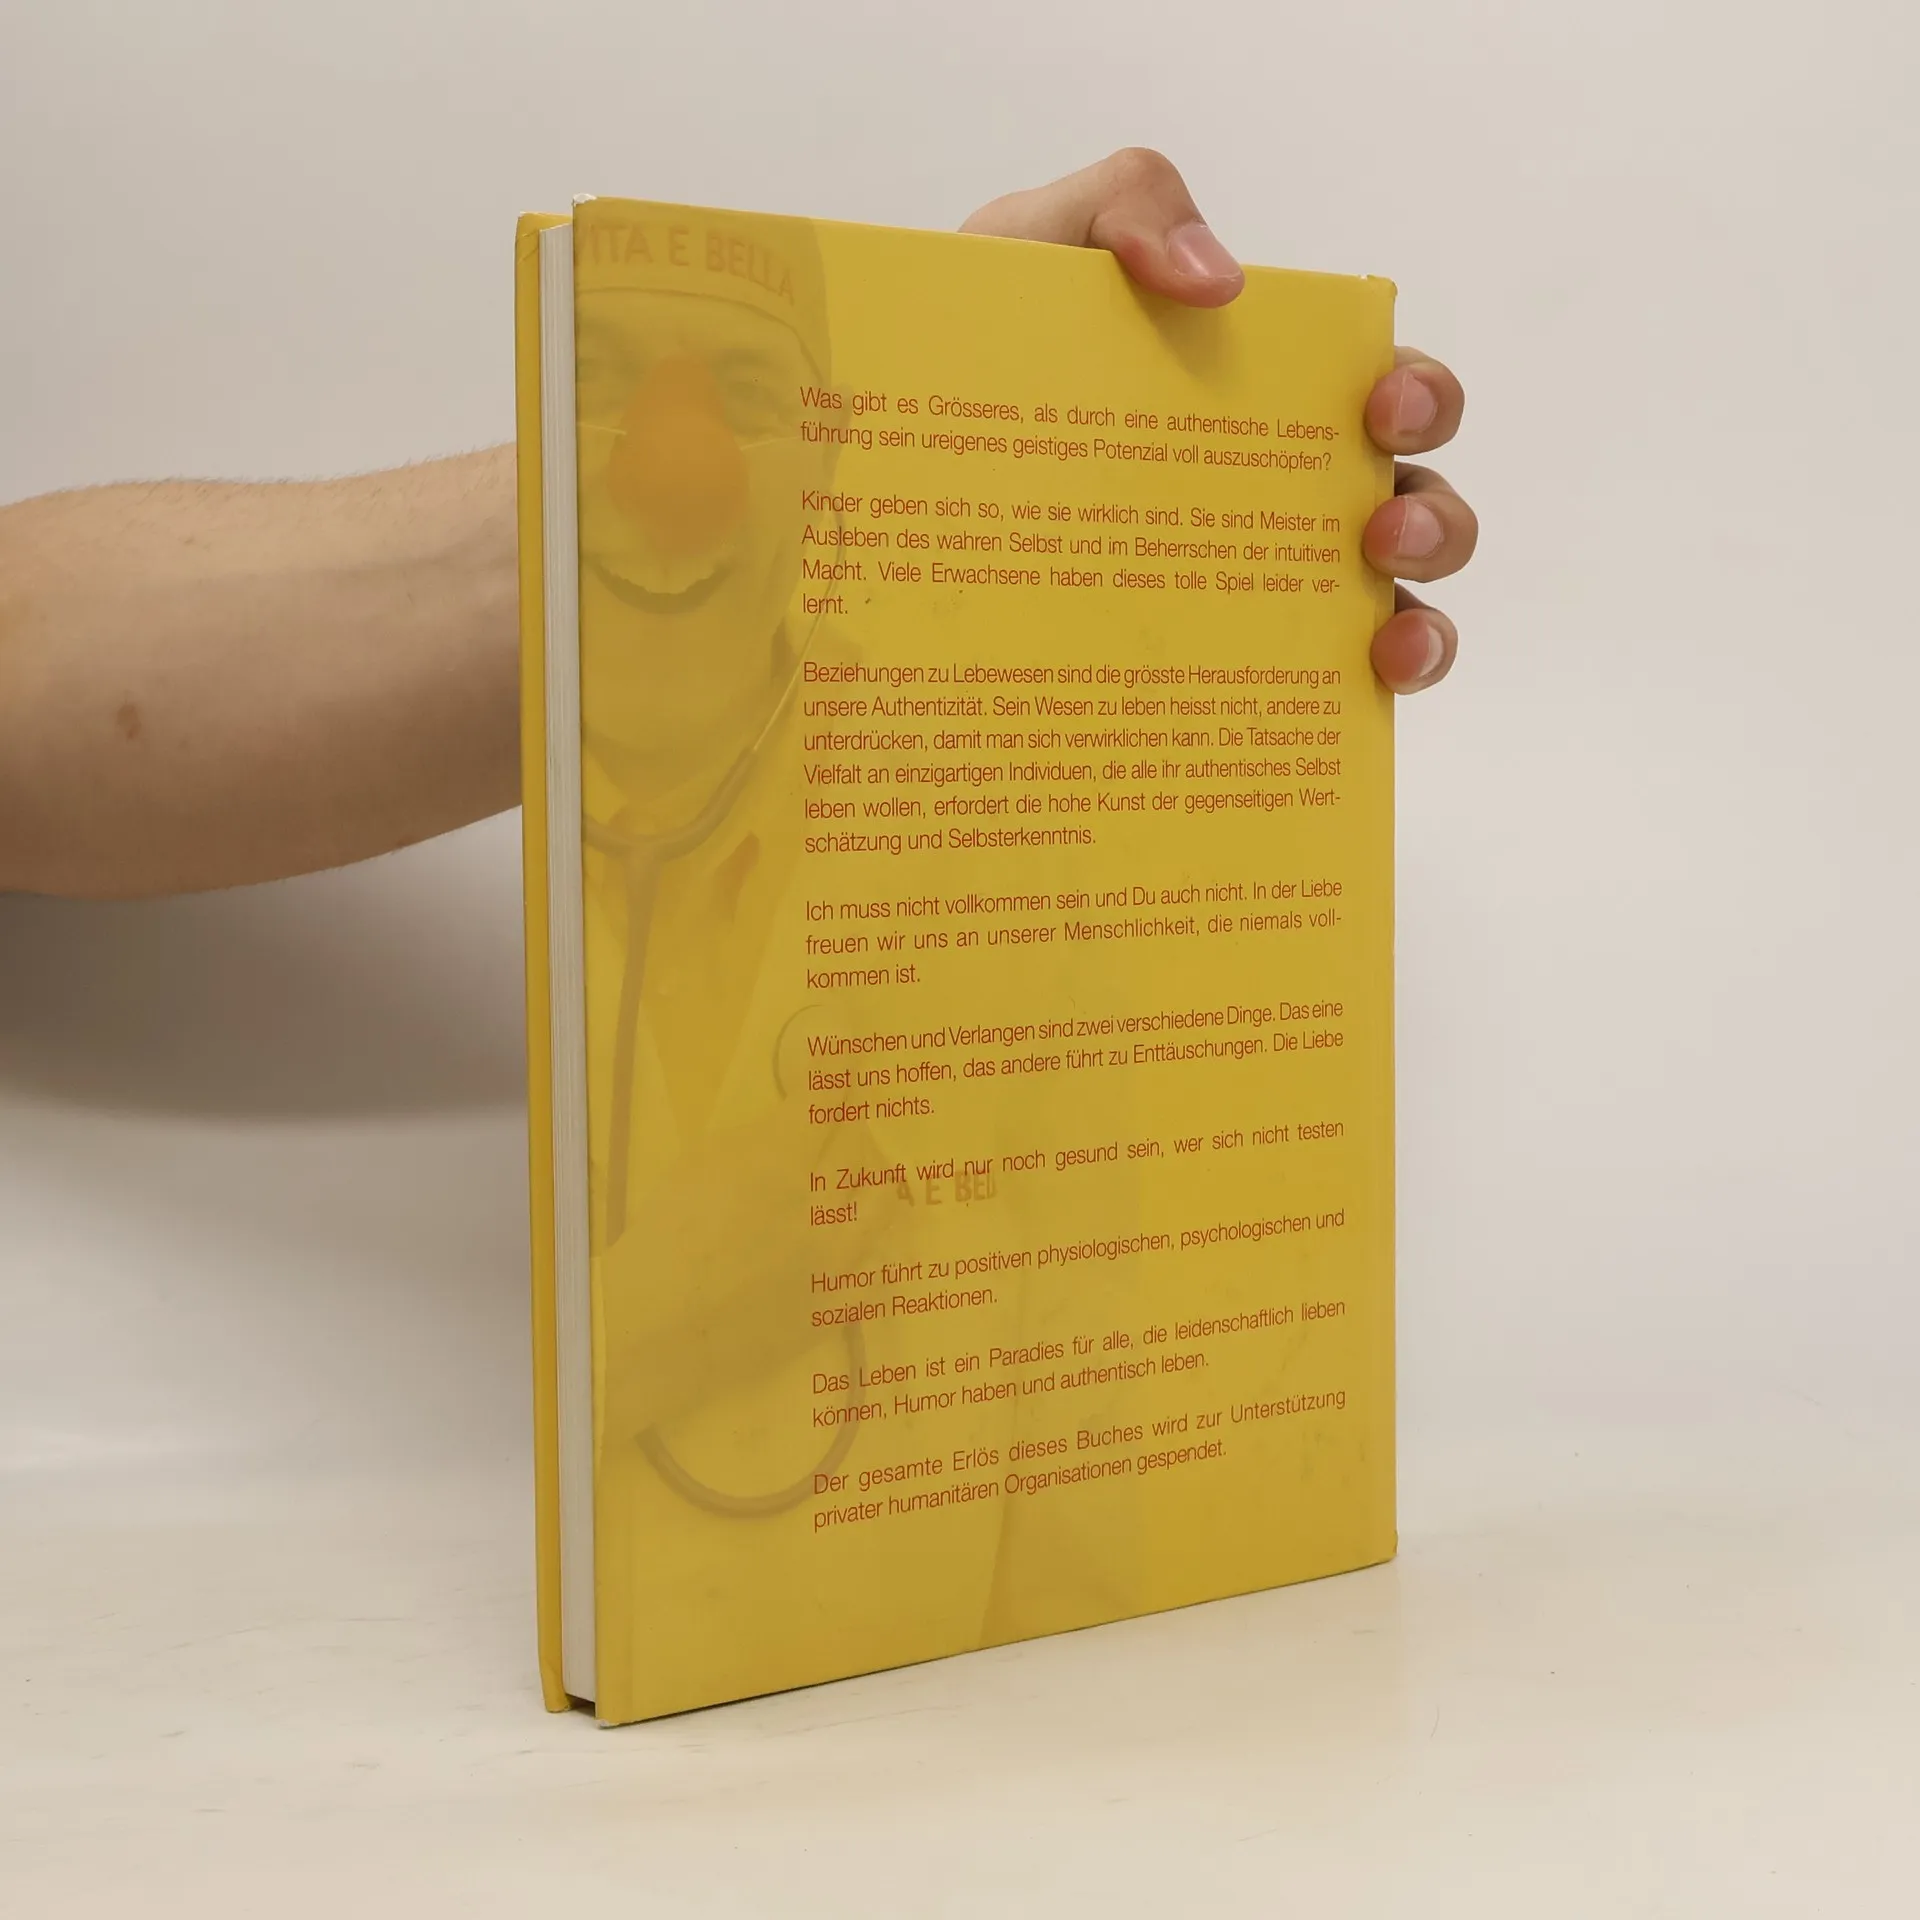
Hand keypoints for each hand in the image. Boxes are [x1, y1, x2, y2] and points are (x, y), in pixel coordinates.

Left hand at [962, 149, 1473, 694]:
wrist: (872, 466)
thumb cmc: (971, 354)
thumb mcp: (1029, 245)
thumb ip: (1124, 206)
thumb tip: (1220, 280)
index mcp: (1259, 399)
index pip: (1383, 394)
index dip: (1420, 398)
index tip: (1383, 410)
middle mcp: (1273, 501)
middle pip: (1412, 506)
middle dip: (1433, 518)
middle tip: (1380, 529)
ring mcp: (1248, 596)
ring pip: (1391, 614)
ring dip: (1423, 621)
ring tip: (1384, 634)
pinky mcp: (1203, 674)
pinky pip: (1307, 700)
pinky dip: (1357, 705)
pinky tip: (1349, 699)